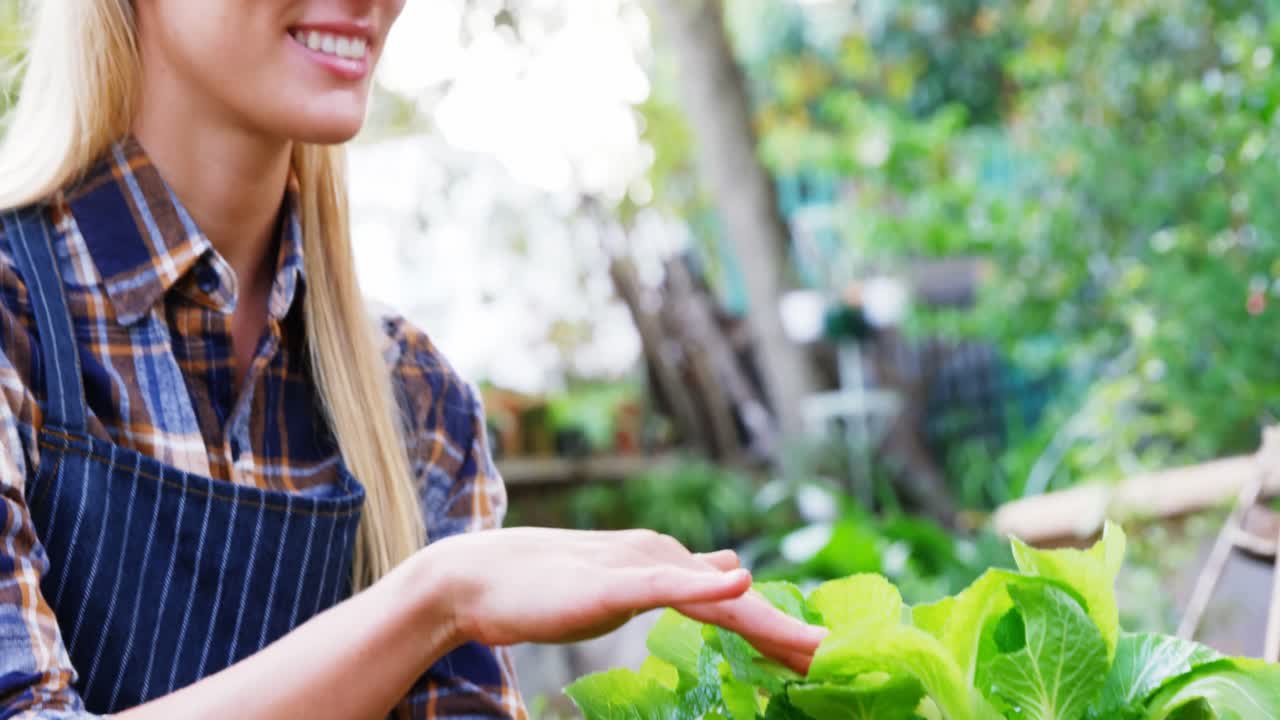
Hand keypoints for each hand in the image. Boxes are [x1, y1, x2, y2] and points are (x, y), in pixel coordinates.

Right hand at [423, 527, 826, 673]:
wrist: (477, 578)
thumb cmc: (544, 587)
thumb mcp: (624, 585)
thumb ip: (677, 582)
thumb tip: (732, 574)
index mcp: (666, 564)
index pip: (736, 606)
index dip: (780, 632)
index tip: (825, 657)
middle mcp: (662, 558)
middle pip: (740, 606)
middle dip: (791, 636)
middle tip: (843, 661)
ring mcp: (638, 568)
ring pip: (715, 600)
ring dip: (768, 623)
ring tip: (815, 646)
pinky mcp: (610, 583)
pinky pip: (665, 586)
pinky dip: (704, 586)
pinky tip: (738, 585)